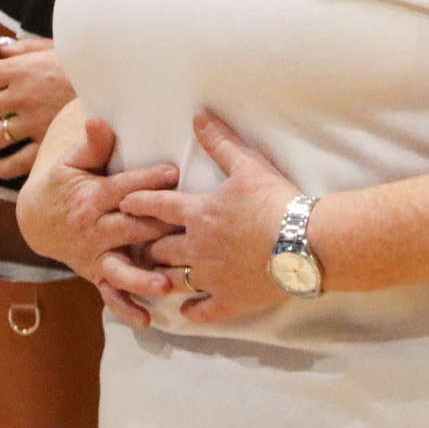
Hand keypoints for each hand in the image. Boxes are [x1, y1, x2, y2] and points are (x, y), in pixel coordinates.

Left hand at [0, 37, 75, 179]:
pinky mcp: (47, 144)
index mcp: (21, 69)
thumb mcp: (55, 47)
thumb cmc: (87, 64)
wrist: (119, 85)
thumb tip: (0, 46)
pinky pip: (15, 162)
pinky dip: (0, 168)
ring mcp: (33, 122)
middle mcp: (22, 96)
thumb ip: (25, 48)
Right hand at [17, 115, 180, 327]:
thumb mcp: (72, 161)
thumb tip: (98, 120)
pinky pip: (111, 294)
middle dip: (156, 229)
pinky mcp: (97, 274)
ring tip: (163, 284)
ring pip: (120, 267)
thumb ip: (92, 145)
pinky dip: (126, 307)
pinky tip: (146, 318)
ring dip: (142, 277)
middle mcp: (95, 229)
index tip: (173, 172)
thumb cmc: (66, 183)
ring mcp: (96, 255)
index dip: (146, 179)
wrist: (37, 218)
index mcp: (93, 196)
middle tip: (186, 229)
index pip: (123, 187)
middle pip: (129, 228)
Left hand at [119, 111, 296, 325]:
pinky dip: (190, 311)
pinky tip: (185, 310)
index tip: (124, 204)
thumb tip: (199, 116)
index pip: (157, 206)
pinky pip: (201, 311)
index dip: (138, 202)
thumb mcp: (248, 165)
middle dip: (146, 245)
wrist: (305, 242)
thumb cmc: (276, 200)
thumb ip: (220, 142)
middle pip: (159, 248)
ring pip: (172, 281)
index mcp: (198, 213)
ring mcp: (211, 278)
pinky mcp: (230, 301)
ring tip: (151, 276)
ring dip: (159, 278)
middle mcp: (197, 248)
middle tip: (137, 244)